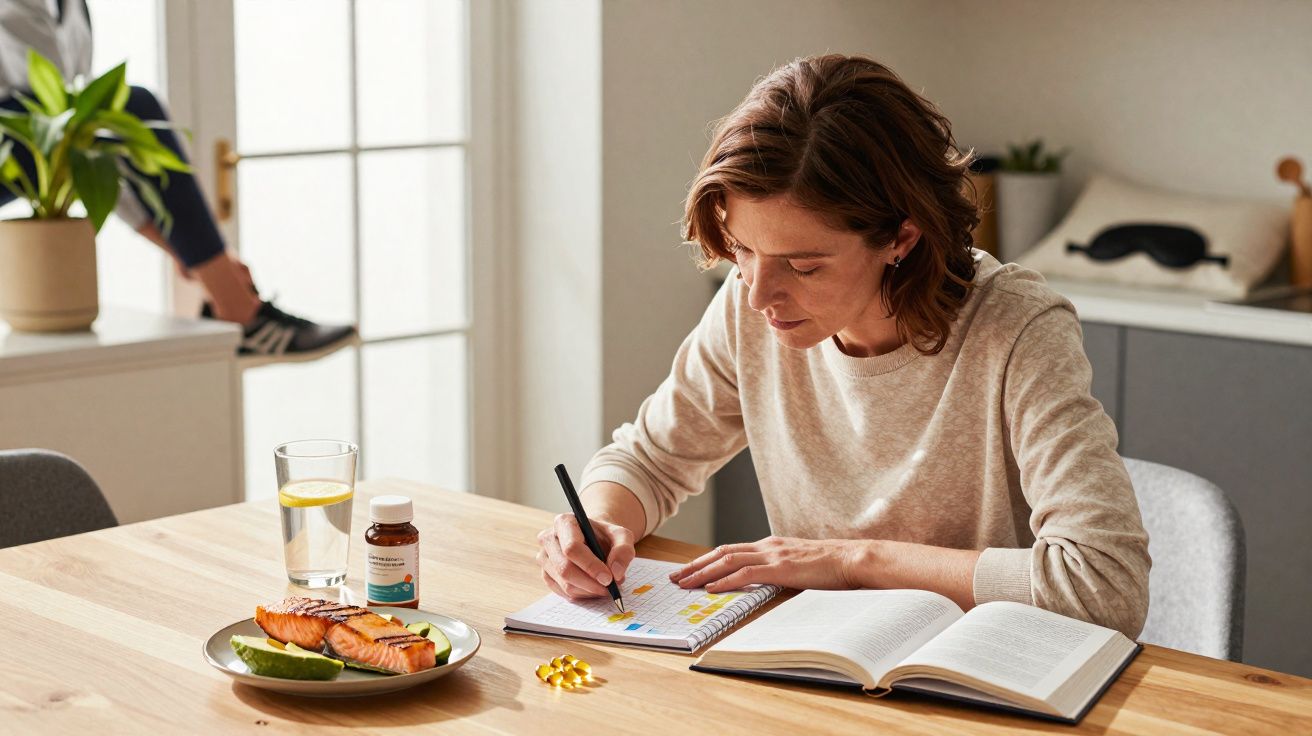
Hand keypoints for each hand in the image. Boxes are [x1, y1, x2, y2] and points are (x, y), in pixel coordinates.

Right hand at [536, 513, 636, 600]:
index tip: (608, 578)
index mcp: (564, 522)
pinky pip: (562, 592)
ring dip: (588, 591)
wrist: (594, 539)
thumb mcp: (622, 536)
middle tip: (609, 589)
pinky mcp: (545, 574)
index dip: (590, 566)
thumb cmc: (605, 536)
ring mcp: (544, 557)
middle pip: (565, 568)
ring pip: (564, 584)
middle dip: (590, 583)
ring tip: (605, 588)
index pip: (572, 548)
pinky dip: (582, 595)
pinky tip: (593, 589)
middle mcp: (549, 538)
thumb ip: (623, 550)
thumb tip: (616, 573)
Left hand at [668, 536, 868, 592]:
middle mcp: (767, 546)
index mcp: (771, 545)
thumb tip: (766, 582)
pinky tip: (710, 588)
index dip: (708, 560)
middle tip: (675, 576)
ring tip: (684, 582)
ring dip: (702, 572)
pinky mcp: (780, 568)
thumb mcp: (799, 565)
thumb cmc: (831, 566)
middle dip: (696, 564)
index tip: (690, 570)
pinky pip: (745, 574)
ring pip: (727, 560)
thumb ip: (781, 569)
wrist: (853, 559)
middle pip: (722, 552)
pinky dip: (724, 580)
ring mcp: (773, 555)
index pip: (731, 550)